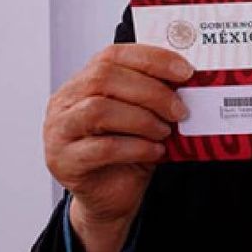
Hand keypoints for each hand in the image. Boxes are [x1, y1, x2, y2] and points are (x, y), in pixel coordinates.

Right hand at [44, 44, 192, 251]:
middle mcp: (65, 102)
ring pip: (98, 110)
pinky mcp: (65, 161)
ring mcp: (59, 131)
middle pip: (104, 79)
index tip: (185, 72)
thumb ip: (156, 97)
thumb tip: (192, 82)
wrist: (112, 196)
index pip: (112, 55)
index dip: (152, 59)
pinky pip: (102, 149)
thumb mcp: (145, 118)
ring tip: (164, 132)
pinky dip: (136, 148)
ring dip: (142, 120)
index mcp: (84, 82)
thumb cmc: (129, 152)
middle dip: (152, 92)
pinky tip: (155, 152)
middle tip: (180, 110)